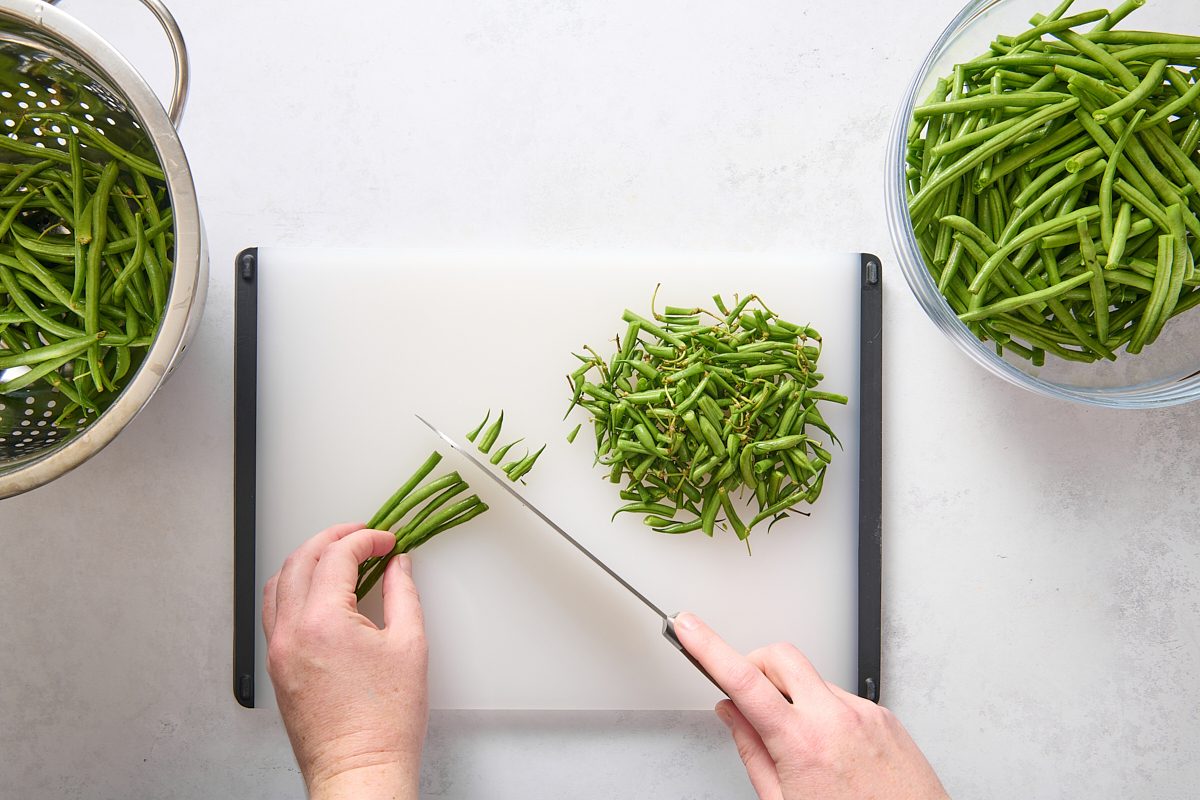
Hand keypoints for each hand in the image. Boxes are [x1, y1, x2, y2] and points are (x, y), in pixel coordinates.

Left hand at [262, 523, 427, 799]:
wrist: (360, 770)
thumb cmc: (385, 722)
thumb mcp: (410, 644)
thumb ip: (402, 593)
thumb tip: (397, 565)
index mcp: (324, 621)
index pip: (338, 555)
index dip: (366, 538)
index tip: (387, 541)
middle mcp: (292, 631)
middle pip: (301, 558)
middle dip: (334, 538)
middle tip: (363, 535)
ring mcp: (279, 649)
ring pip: (280, 582)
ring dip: (308, 559)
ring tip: (338, 556)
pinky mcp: (278, 666)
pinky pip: (275, 611)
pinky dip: (294, 588)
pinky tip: (318, 591)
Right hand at [673, 612, 947, 799]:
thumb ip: (753, 752)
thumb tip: (731, 713)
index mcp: (802, 744)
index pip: (743, 681)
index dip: (708, 648)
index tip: (688, 627)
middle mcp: (836, 719)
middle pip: (781, 657)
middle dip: (756, 664)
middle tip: (747, 693)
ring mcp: (865, 713)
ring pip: (813, 679)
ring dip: (795, 697)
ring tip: (801, 743)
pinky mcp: (885, 716)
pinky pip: (842, 697)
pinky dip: (825, 712)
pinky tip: (831, 747)